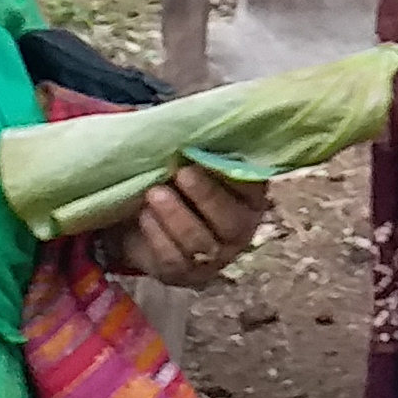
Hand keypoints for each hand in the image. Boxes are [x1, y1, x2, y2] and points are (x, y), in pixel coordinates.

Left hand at [105, 162, 269, 288]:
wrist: (150, 216)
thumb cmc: (181, 180)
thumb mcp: (197, 161)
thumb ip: (206, 149)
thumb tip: (205, 123)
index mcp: (252, 197)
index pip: (252, 189)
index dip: (233, 176)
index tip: (206, 155)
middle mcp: (242, 230)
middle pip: (231, 222)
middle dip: (206, 197)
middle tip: (181, 173)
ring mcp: (215, 258)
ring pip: (199, 243)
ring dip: (175, 217)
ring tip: (154, 193)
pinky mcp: (185, 275)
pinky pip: (173, 260)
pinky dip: (157, 237)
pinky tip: (145, 216)